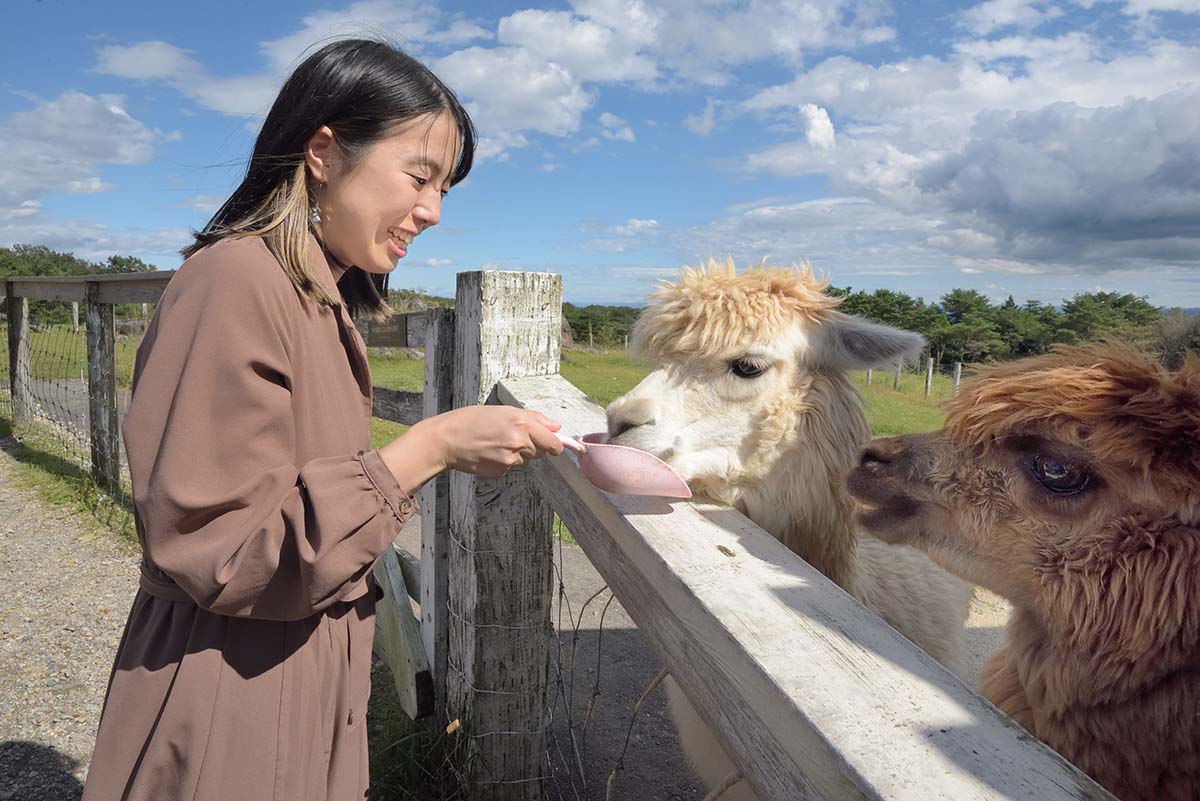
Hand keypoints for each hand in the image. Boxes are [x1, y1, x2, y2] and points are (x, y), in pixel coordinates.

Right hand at [379, 406, 565, 491]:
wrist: (446, 440)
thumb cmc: (470, 420)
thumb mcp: (502, 410)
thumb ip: (533, 418)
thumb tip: (555, 427)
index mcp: (521, 423)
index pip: (553, 443)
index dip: (555, 445)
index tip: (555, 445)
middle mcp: (518, 442)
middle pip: (540, 451)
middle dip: (532, 445)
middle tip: (511, 435)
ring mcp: (509, 460)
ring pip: (525, 459)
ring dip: (518, 452)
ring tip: (496, 441)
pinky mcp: (500, 471)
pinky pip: (511, 467)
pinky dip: (505, 461)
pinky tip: (489, 451)